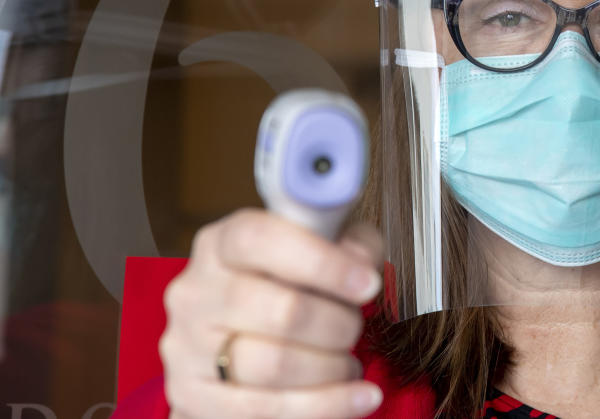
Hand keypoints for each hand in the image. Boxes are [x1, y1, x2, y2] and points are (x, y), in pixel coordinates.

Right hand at [160, 209, 383, 418]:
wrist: (239, 332)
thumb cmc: (289, 282)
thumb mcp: (321, 245)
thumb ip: (349, 243)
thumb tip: (363, 270)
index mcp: (221, 244)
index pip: (261, 240)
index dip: (321, 262)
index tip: (368, 284)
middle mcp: (196, 292)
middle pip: (280, 311)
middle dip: (338, 324)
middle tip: (356, 328)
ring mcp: (187, 347)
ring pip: (275, 365)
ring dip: (332, 368)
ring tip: (350, 364)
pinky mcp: (193, 396)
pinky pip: (265, 410)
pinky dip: (326, 406)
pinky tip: (360, 398)